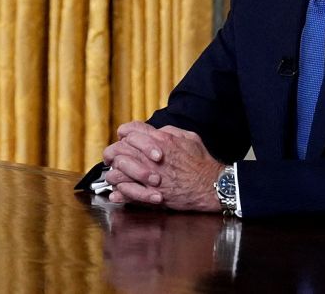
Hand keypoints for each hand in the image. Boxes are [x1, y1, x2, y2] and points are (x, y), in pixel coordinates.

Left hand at [100, 122, 222, 211]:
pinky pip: (126, 192)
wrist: (211, 186)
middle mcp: (150, 156)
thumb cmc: (201, 163)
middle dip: (113, 153)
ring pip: (117, 171)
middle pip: (118, 150)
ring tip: (116, 176)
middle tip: (113, 158)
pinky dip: (119, 192)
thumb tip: (156, 131)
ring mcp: (148, 176)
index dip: (123, 134)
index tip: (123, 139)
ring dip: (114, 173)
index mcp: (159, 139)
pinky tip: (118, 192)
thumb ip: (169, 131)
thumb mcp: (188, 137)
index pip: (129, 131)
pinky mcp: (150, 194)